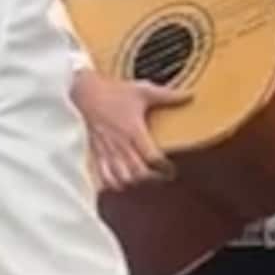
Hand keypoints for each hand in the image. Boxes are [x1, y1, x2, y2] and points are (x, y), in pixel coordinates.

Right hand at [74, 65, 183, 191]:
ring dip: (133, 182)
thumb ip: (167, 95)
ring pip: (121, 178)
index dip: (164, 168)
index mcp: (133, 130)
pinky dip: (113, 183)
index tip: (171, 170)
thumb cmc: (113, 91)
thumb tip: (190, 95)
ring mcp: (107, 151)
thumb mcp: (142, 91)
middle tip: (160, 176)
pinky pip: (103, 176)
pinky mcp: (96, 153)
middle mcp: (120, 144)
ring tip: (142, 179)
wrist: (84, 92)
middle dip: (151, 179)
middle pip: (137, 173)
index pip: (152, 157)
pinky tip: (122, 180)